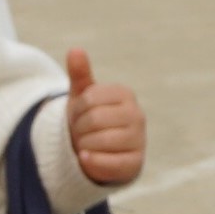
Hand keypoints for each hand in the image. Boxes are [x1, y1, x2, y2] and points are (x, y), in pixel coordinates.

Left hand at [62, 49, 146, 187]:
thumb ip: (79, 74)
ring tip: (88, 144)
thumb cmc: (88, 119)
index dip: (76, 110)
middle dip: (78, 129)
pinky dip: (91, 161)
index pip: (89, 99)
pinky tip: (86, 158)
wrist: (96, 152)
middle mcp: (137, 115)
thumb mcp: (81, 96)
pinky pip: (108, 163)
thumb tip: (75, 50)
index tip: (80, 114)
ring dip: (83, 145)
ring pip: (98, 141)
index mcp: (125, 94)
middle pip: (93, 120)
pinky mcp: (135, 163)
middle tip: (82, 132)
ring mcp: (139, 140)